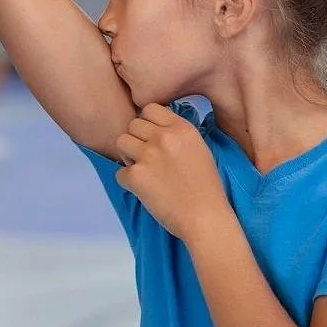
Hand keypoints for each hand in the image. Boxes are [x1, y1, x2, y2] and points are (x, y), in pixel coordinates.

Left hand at [115, 103, 232, 241]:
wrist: (206, 218)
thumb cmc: (207, 188)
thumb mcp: (199, 149)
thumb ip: (177, 136)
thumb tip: (155, 130)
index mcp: (181, 128)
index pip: (150, 108)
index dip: (148, 123)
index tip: (153, 137)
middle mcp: (164, 137)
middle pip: (133, 124)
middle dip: (137, 140)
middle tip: (148, 158)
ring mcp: (148, 155)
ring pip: (121, 142)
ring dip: (128, 157)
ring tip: (143, 171)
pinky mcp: (136, 176)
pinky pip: (119, 172)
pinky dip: (129, 182)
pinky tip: (145, 190)